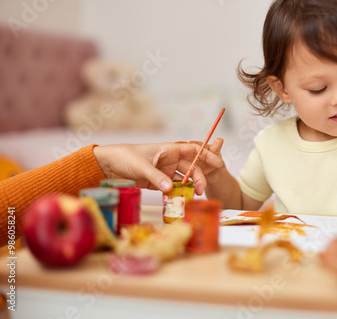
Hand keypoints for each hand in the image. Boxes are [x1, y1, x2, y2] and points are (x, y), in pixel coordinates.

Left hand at [93, 142, 223, 194]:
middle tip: (200, 189)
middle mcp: (169, 160)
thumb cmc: (124, 157)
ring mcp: (164, 171)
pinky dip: (178, 193)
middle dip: (199, 177)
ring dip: (190, 186)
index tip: (218, 164)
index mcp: (168, 149)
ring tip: (194, 196)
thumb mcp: (140, 166)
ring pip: (184, 178)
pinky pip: (173, 188)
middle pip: (191, 167)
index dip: (206, 155)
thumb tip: (170, 188)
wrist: (107, 164)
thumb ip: (156, 177)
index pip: (193, 150)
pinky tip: (181, 199)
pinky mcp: (158, 182)